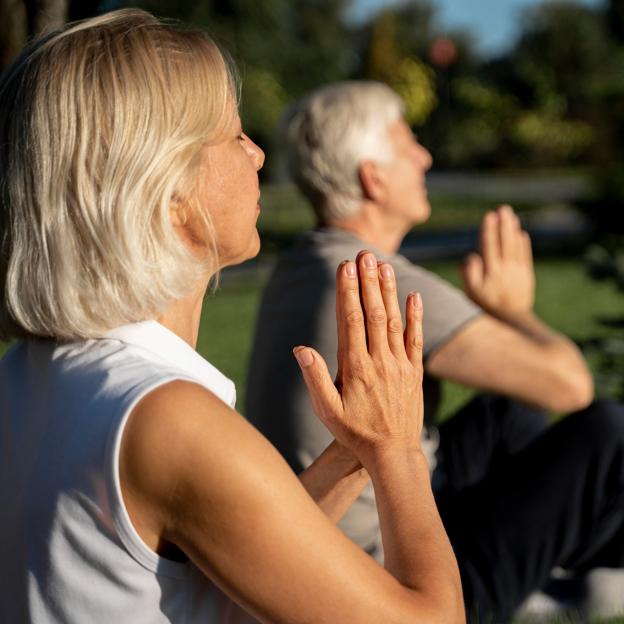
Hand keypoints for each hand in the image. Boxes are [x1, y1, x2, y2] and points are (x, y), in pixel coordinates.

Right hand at [293, 251, 423, 463]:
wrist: (393, 454)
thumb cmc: (355, 433)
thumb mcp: (327, 411)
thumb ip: (315, 378)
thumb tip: (301, 348)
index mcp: (356, 368)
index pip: (349, 321)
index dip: (347, 291)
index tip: (345, 267)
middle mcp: (379, 361)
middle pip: (372, 313)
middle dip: (368, 282)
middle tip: (364, 255)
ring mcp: (399, 365)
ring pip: (393, 321)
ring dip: (388, 292)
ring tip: (384, 265)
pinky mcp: (414, 372)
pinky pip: (415, 339)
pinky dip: (415, 317)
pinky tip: (413, 296)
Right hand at [461, 204, 534, 317]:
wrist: (510, 320)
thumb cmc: (485, 306)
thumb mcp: (471, 292)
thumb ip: (469, 273)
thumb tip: (472, 256)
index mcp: (491, 271)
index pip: (489, 246)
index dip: (489, 230)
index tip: (489, 216)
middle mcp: (506, 269)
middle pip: (505, 242)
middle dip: (503, 225)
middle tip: (503, 209)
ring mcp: (518, 272)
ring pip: (515, 246)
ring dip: (513, 230)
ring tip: (512, 217)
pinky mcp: (526, 276)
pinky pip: (525, 256)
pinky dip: (524, 244)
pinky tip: (522, 234)